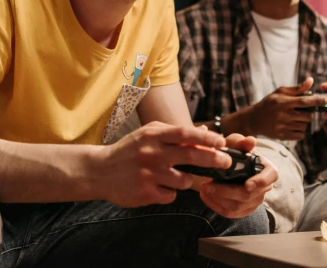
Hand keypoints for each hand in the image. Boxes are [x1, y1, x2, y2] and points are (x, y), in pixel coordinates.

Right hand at [99, 121, 230, 207]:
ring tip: (177, 175)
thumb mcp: (148, 134)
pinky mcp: (145, 193)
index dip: (207, 138)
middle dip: (213, 159)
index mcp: (153, 135)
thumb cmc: (129, 150)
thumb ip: (175, 133)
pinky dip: (170, 191)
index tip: (222, 142)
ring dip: (188, 179)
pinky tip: (159, 186)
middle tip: (226, 162)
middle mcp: (151, 153)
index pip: (185, 133)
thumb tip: (204, 132)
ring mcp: (148, 174)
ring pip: (184, 179)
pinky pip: (171, 195)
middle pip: (190, 156)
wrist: (100, 171)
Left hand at [198, 133, 277, 218]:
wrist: (225, 165)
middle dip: (226, 191)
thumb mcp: (235, 143)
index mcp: (267, 170)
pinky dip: (215, 206)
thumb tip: (250, 141)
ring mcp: (254, 200)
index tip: (247, 185)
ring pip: (237, 206)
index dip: (260, 182)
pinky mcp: (244, 210)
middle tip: (208, 184)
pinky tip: (205, 196)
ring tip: (204, 188)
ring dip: (218, 199)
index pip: (271, 177)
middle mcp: (264, 187)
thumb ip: (241, 141)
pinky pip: (230, 213)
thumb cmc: (233, 151)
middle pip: (248, 195)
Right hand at [246, 78, 326, 139]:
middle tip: (300, 111)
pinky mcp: (283, 136)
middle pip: (308, 116)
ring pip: (305, 126)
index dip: (318, 100)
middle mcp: (284, 115)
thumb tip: (311, 81)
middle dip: (308, 114)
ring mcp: (283, 126)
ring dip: (303, 122)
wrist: (254, 119)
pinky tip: (291, 126)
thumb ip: (297, 89)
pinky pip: (301, 135)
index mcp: (283, 102)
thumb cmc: (269, 103)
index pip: (305, 101)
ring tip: (292, 118)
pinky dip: (299, 131)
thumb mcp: (280, 92)